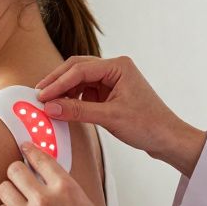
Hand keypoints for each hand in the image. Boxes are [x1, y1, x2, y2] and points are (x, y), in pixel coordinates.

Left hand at [0, 142, 123, 205]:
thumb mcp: (88, 205)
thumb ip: (67, 190)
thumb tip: (52, 179)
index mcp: (67, 188)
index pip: (40, 157)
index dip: (29, 150)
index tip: (24, 147)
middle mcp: (47, 199)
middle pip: (14, 170)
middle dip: (16, 170)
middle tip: (19, 175)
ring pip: (3, 189)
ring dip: (9, 190)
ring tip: (16, 196)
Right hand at [35, 55, 206, 176]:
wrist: (167, 138)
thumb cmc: (148, 125)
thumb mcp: (110, 118)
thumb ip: (78, 111)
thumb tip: (51, 107)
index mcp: (118, 66)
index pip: (79, 69)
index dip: (58, 83)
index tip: (41, 96)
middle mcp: (114, 68)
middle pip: (76, 68)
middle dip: (57, 82)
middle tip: (38, 95)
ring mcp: (112, 80)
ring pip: (79, 79)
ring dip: (63, 91)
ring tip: (48, 104)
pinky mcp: (110, 92)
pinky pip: (84, 91)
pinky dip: (72, 98)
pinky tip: (63, 108)